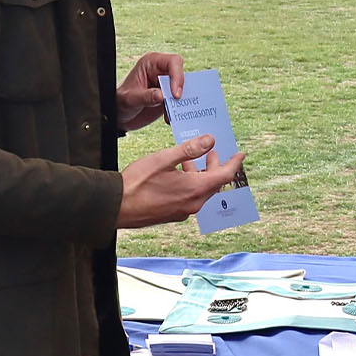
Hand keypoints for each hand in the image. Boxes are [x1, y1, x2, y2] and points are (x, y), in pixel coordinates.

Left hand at [117, 52, 183, 131]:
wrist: (119, 115)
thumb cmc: (120, 101)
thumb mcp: (130, 99)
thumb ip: (145, 97)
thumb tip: (162, 96)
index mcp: (151, 63)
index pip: (173, 62)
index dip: (178, 76)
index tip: (175, 94)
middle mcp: (161, 71)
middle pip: (181, 75)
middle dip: (182, 90)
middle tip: (176, 104)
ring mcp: (166, 84)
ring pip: (184, 90)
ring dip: (181, 103)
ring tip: (172, 114)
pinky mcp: (169, 97)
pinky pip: (181, 102)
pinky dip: (178, 111)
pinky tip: (168, 118)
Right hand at [118, 135, 245, 228]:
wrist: (114, 207)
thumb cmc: (136, 183)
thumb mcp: (163, 160)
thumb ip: (188, 150)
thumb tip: (210, 140)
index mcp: (194, 189)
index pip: (224, 176)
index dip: (234, 164)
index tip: (241, 155)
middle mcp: (192, 203)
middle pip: (213, 184)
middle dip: (215, 167)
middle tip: (213, 153)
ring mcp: (182, 211)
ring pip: (200, 191)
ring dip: (201, 174)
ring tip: (193, 160)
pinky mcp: (172, 214)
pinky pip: (189, 198)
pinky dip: (190, 184)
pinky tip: (178, 174)